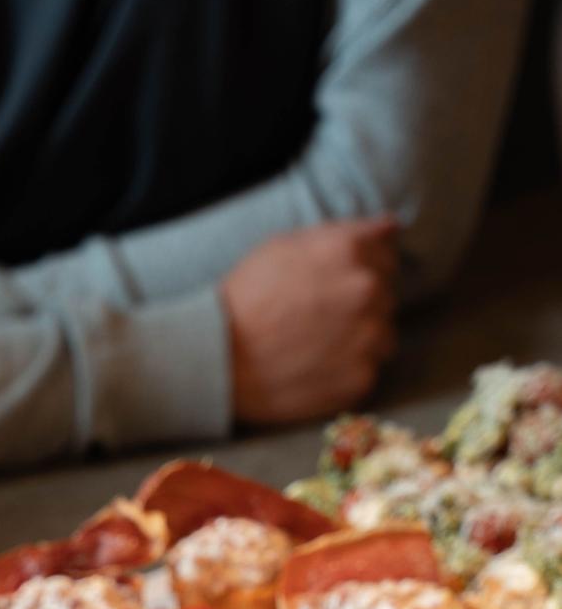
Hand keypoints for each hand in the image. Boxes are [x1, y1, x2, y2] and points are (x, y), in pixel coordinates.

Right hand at [222, 218, 398, 425]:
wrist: (216, 360)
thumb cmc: (244, 300)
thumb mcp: (284, 246)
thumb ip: (341, 234)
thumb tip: (391, 229)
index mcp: (351, 249)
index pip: (387, 250)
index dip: (359, 266)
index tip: (332, 285)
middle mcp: (368, 289)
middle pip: (386, 293)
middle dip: (360, 303)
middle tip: (317, 320)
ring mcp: (369, 337)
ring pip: (384, 335)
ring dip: (361, 339)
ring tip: (318, 348)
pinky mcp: (361, 379)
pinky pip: (368, 372)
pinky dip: (348, 373)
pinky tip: (317, 370)